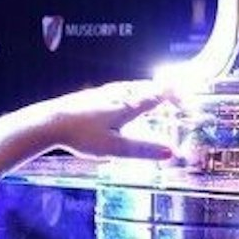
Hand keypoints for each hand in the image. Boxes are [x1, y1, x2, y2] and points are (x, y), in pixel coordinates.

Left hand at [43, 79, 178, 160]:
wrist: (49, 123)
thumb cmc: (81, 135)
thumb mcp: (114, 148)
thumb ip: (142, 149)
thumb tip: (170, 152)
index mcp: (128, 104)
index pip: (159, 94)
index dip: (177, 97)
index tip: (189, 104)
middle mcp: (118, 94)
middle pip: (149, 86)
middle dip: (167, 92)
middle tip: (180, 100)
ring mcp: (105, 93)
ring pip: (134, 86)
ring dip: (150, 91)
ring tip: (159, 97)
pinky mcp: (93, 96)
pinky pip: (122, 90)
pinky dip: (135, 94)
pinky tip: (127, 100)